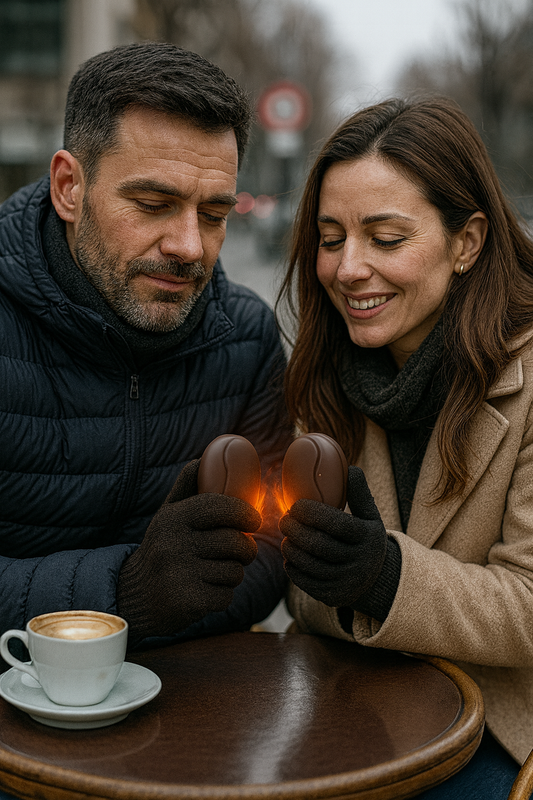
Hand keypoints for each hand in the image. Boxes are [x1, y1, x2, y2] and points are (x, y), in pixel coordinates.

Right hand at [117, 460, 260, 638]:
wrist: (133, 597)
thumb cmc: (161, 549)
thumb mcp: (168, 515)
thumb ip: (187, 486)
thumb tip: (203, 457)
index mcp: (173, 518)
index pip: (219, 506)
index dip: (244, 512)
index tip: (254, 521)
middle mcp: (173, 544)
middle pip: (234, 542)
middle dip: (245, 549)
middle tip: (242, 551)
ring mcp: (179, 574)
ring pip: (234, 571)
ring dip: (233, 574)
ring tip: (216, 572)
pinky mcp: (188, 602)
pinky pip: (226, 595)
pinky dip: (222, 596)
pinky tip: (205, 592)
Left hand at [280, 466, 386, 606]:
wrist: (377, 580)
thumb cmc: (365, 539)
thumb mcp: (370, 517)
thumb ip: (360, 494)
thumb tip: (351, 468)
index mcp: (368, 538)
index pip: (336, 524)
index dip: (312, 513)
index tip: (296, 505)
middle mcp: (360, 562)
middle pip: (319, 545)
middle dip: (295, 530)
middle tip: (284, 519)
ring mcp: (347, 582)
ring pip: (310, 564)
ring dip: (291, 548)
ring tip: (285, 536)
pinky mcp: (334, 597)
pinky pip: (306, 582)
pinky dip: (293, 568)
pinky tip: (289, 556)